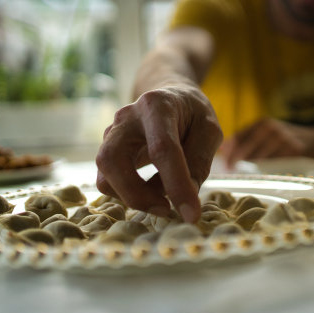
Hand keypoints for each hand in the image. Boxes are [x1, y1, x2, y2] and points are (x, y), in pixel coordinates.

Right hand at [95, 86, 222, 222]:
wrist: (170, 98)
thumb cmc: (192, 115)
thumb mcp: (209, 130)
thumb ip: (199, 160)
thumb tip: (186, 197)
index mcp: (157, 105)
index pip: (162, 148)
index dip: (176, 184)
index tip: (191, 214)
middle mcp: (126, 117)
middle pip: (112, 158)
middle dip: (137, 194)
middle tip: (167, 210)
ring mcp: (112, 133)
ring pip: (104, 173)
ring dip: (132, 197)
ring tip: (162, 202)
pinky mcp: (107, 150)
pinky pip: (106, 180)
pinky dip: (127, 194)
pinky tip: (151, 193)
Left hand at [221, 118, 310, 167]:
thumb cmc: (286, 140)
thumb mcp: (268, 133)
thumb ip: (248, 139)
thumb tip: (223, 149)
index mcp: (262, 123)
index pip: (239, 137)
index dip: (230, 152)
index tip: (224, 164)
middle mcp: (271, 128)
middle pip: (246, 147)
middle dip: (236, 161)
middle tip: (230, 172)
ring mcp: (283, 138)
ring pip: (259, 157)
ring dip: (250, 168)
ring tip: (244, 176)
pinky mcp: (293, 150)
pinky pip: (275, 164)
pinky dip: (266, 171)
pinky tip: (262, 176)